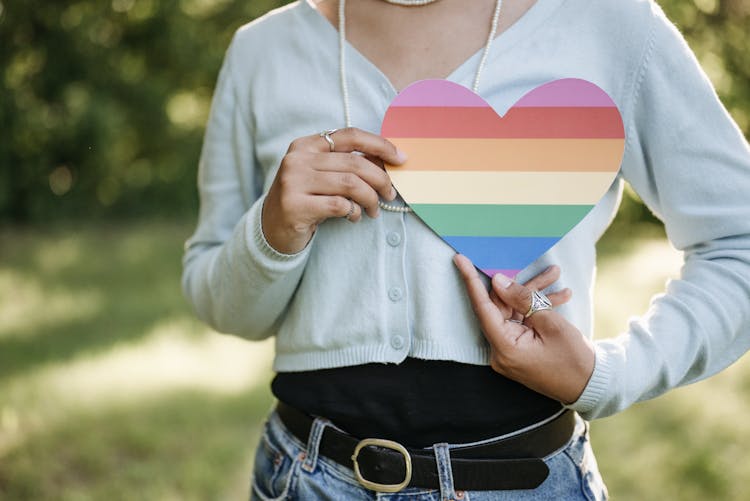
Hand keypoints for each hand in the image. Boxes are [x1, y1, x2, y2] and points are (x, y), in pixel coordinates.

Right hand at [262, 128, 406, 253]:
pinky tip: (353, 217)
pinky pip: (339, 205)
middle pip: (354, 163)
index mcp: (306, 145)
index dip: (379, 144)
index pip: (350, 136)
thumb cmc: (306, 200)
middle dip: (381, 179)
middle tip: (390, 194)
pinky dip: (354, 212)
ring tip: (374, 210)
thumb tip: (388, 162)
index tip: (400, 157)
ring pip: (350, 184)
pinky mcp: (294, 206)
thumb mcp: (323, 177)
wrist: (272, 229)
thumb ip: (347, 166)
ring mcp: (293, 182)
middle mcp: (297, 159)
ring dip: (370, 199)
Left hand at [453, 254, 594, 403]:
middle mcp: (501, 351)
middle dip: (523, 285)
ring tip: (556, 277)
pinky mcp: (519, 348)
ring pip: (514, 311)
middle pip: (502, 307)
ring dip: (535, 295)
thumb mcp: (551, 323)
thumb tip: (498, 281)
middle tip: (547, 269)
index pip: (482, 307)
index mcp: (505, 347)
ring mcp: (509, 351)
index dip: (471, 281)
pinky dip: (537, 309)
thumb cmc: (574, 360)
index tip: (460, 259)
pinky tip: (560, 296)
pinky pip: (522, 322)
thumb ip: (522, 299)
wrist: (592, 386)